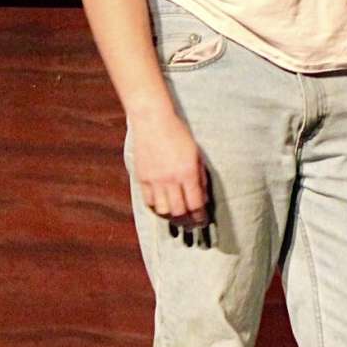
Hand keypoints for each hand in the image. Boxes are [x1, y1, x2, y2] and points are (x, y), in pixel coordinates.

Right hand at [131, 107, 209, 229]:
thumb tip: (204, 198)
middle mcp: (171, 179)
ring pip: (163, 210)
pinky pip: (149, 201)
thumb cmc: (178, 134)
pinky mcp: (142, 178)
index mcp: (188, 172)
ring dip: (171, 218)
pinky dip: (156, 208)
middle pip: (180, 211)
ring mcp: (155, 180)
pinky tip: (162, 208)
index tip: (202, 221)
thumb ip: (200, 177)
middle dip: (187, 222)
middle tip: (191, 225)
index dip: (200, 217)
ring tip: (177, 219)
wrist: (153, 120)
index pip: (196, 204)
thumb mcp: (196, 154)